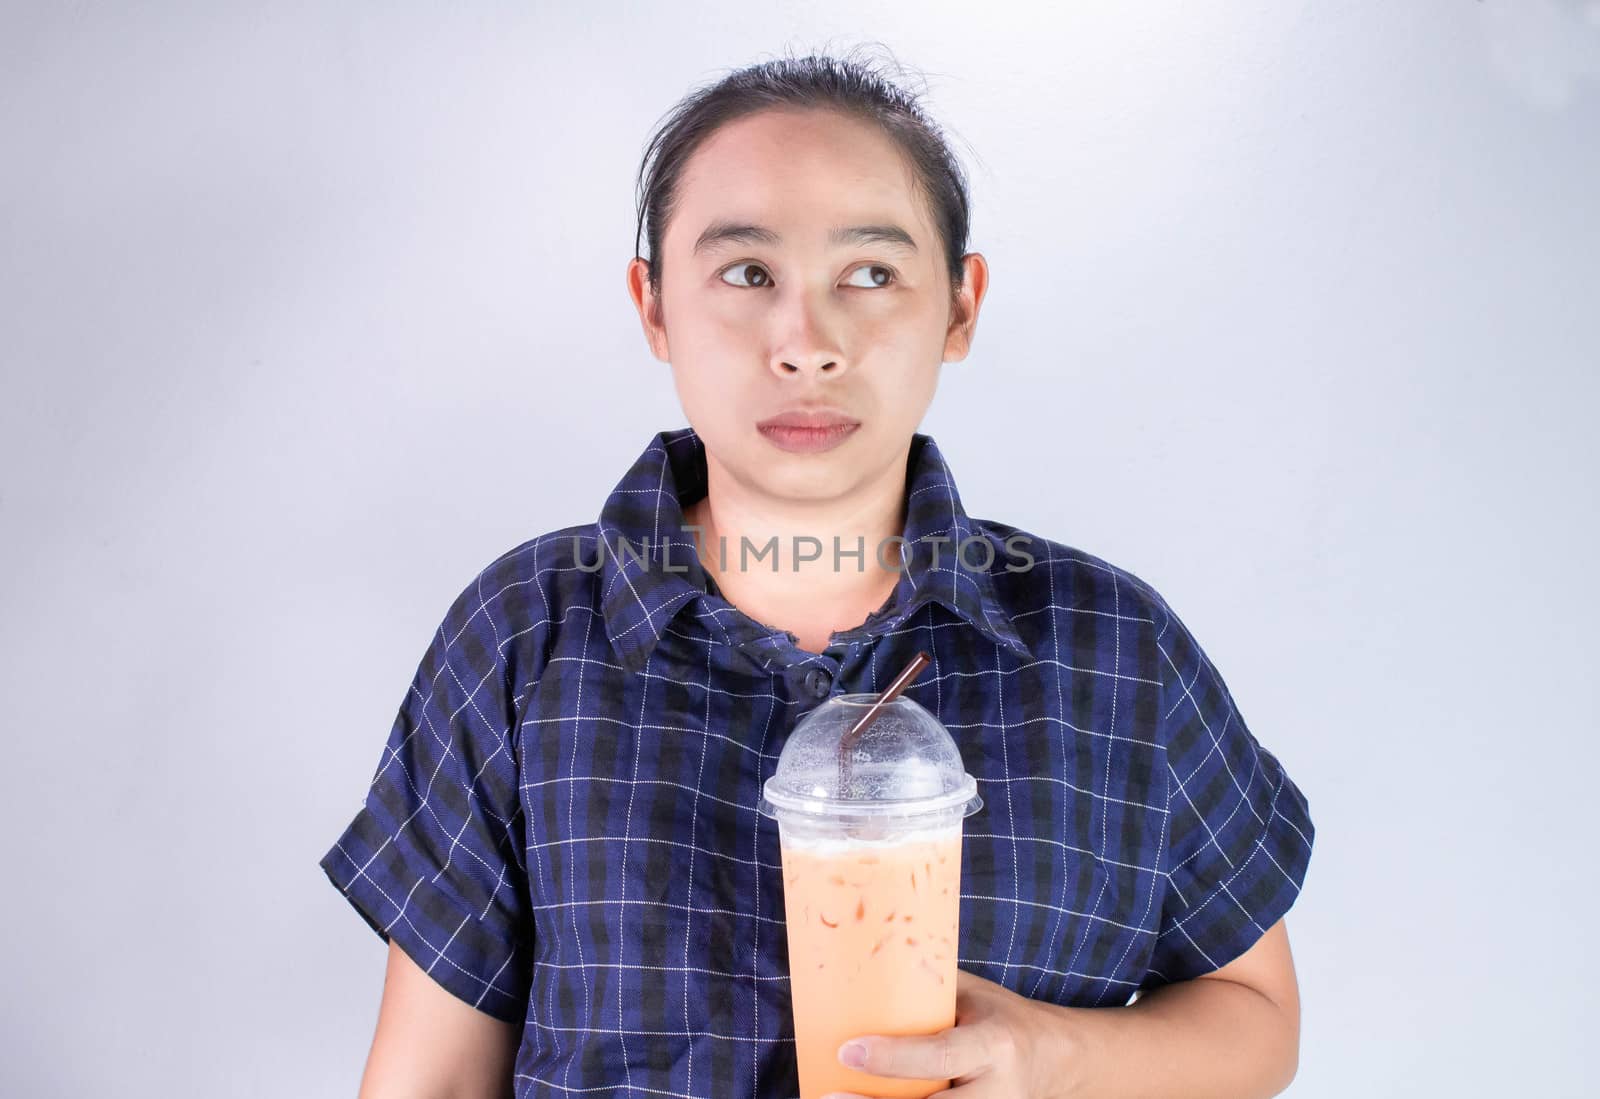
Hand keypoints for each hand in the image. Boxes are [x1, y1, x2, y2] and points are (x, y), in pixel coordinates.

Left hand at [822, 967, 1086, 1097]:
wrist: (1061, 1061)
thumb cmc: (1005, 1019)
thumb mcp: (976, 998)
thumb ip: (928, 991)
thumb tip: (865, 969)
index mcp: (995, 1044)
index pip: (939, 1056)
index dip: (892, 1058)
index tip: (848, 1050)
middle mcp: (996, 1090)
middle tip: (829, 1096)